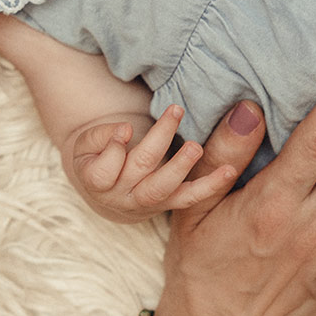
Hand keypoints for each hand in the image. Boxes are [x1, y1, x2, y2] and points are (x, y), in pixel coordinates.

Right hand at [69, 106, 236, 223]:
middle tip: (175, 112)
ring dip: (183, 165)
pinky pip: (190, 198)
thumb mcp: (86, 145)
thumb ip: (100, 136)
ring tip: (196, 146)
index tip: (126, 128)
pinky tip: (229, 171)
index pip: (103, 172)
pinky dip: (211, 186)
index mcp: (96, 183)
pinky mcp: (168, 204)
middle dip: (159, 139)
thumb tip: (125, 130)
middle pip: (140, 169)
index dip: (114, 150)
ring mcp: (147, 204)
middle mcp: (122, 198)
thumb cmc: (96, 156)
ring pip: (165, 188)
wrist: (109, 189)